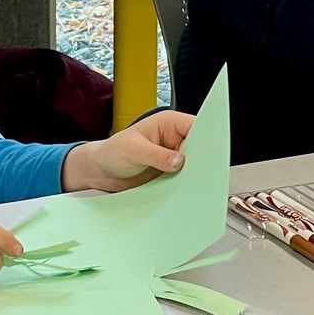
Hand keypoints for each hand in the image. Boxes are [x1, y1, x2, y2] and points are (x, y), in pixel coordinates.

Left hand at [62, 109, 194, 192]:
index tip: (211, 153)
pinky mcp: (172, 173)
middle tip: (204, 174)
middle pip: (200, 147)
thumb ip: (156, 155)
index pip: (196, 126)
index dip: (207, 138)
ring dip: (195, 175)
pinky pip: (186, 178)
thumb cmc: (113, 152)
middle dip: (203, 160)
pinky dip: (187, 185)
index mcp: (168, 123)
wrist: (102, 171)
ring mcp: (174, 156)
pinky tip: (187, 191)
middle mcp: (175, 138)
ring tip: (194, 185)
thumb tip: (179, 161)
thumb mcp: (133, 151)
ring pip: (195, 164)